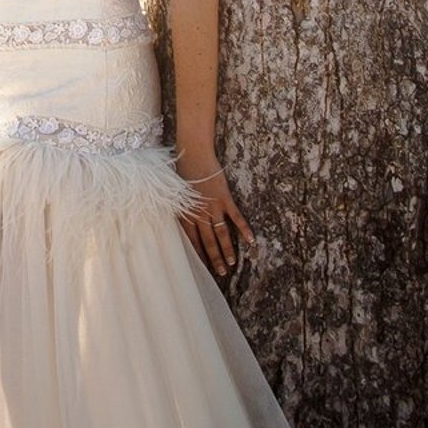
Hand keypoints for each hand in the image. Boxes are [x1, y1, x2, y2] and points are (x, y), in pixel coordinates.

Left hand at [177, 157, 253, 277]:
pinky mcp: (225, 198)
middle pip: (208, 241)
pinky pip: (236, 217)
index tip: (203, 267)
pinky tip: (251, 240)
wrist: (193, 154)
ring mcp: (213, 207)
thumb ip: (181, 209)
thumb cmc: (183, 171)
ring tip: (231, 263)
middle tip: (220, 273)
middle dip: (214, 258)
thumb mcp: (177, 193)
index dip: (198, 254)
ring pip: (221, 234)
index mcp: (187, 214)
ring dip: (227, 250)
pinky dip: (244, 229)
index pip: (192, 240)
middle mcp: (200, 214)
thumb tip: (182, 222)